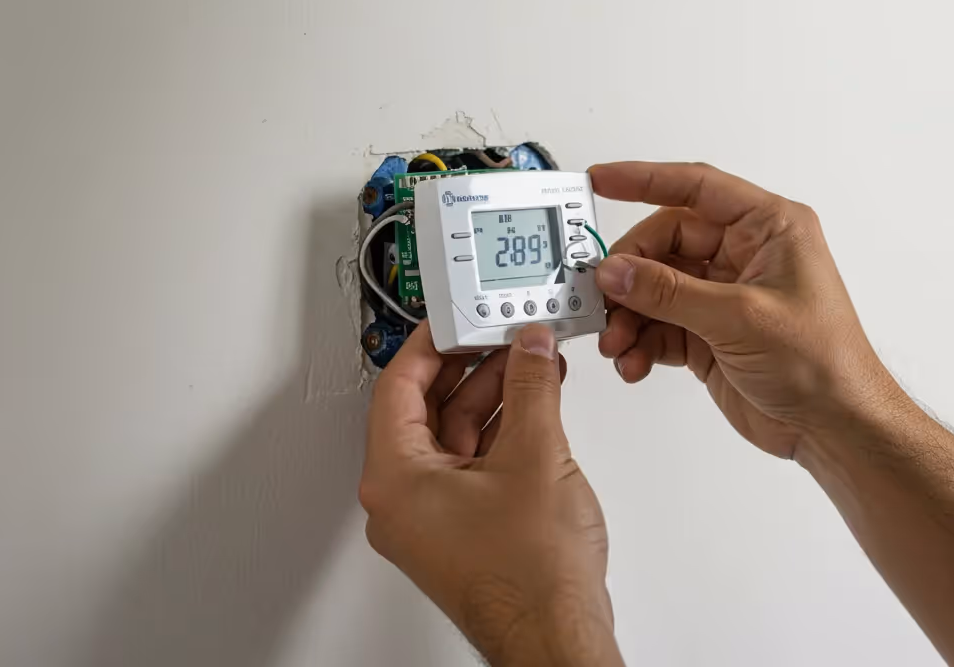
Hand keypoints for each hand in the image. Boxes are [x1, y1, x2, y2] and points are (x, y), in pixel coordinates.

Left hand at [359, 322, 622, 666]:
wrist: (558, 635)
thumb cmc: (531, 576)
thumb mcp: (534, 453)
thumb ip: (531, 386)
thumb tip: (529, 347)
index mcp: (395, 479)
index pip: (399, 386)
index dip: (433, 343)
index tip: (458, 318)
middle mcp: (403, 501)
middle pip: (427, 409)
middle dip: (473, 367)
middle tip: (504, 335)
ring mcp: (433, 520)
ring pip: (454, 436)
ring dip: (494, 397)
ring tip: (533, 364)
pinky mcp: (464, 531)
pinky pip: (473, 464)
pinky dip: (503, 432)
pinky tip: (537, 407)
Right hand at [592, 162, 901, 459]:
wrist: (836, 427)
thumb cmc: (823, 363)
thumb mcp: (741, 319)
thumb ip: (671, 293)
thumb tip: (618, 271)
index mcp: (768, 229)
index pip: (697, 188)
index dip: (645, 180)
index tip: (601, 181)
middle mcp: (746, 256)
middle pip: (666, 243)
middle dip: (630, 272)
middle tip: (602, 294)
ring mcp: (726, 297)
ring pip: (657, 288)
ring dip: (630, 314)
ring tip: (616, 341)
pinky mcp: (711, 335)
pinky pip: (661, 326)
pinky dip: (641, 342)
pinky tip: (633, 361)